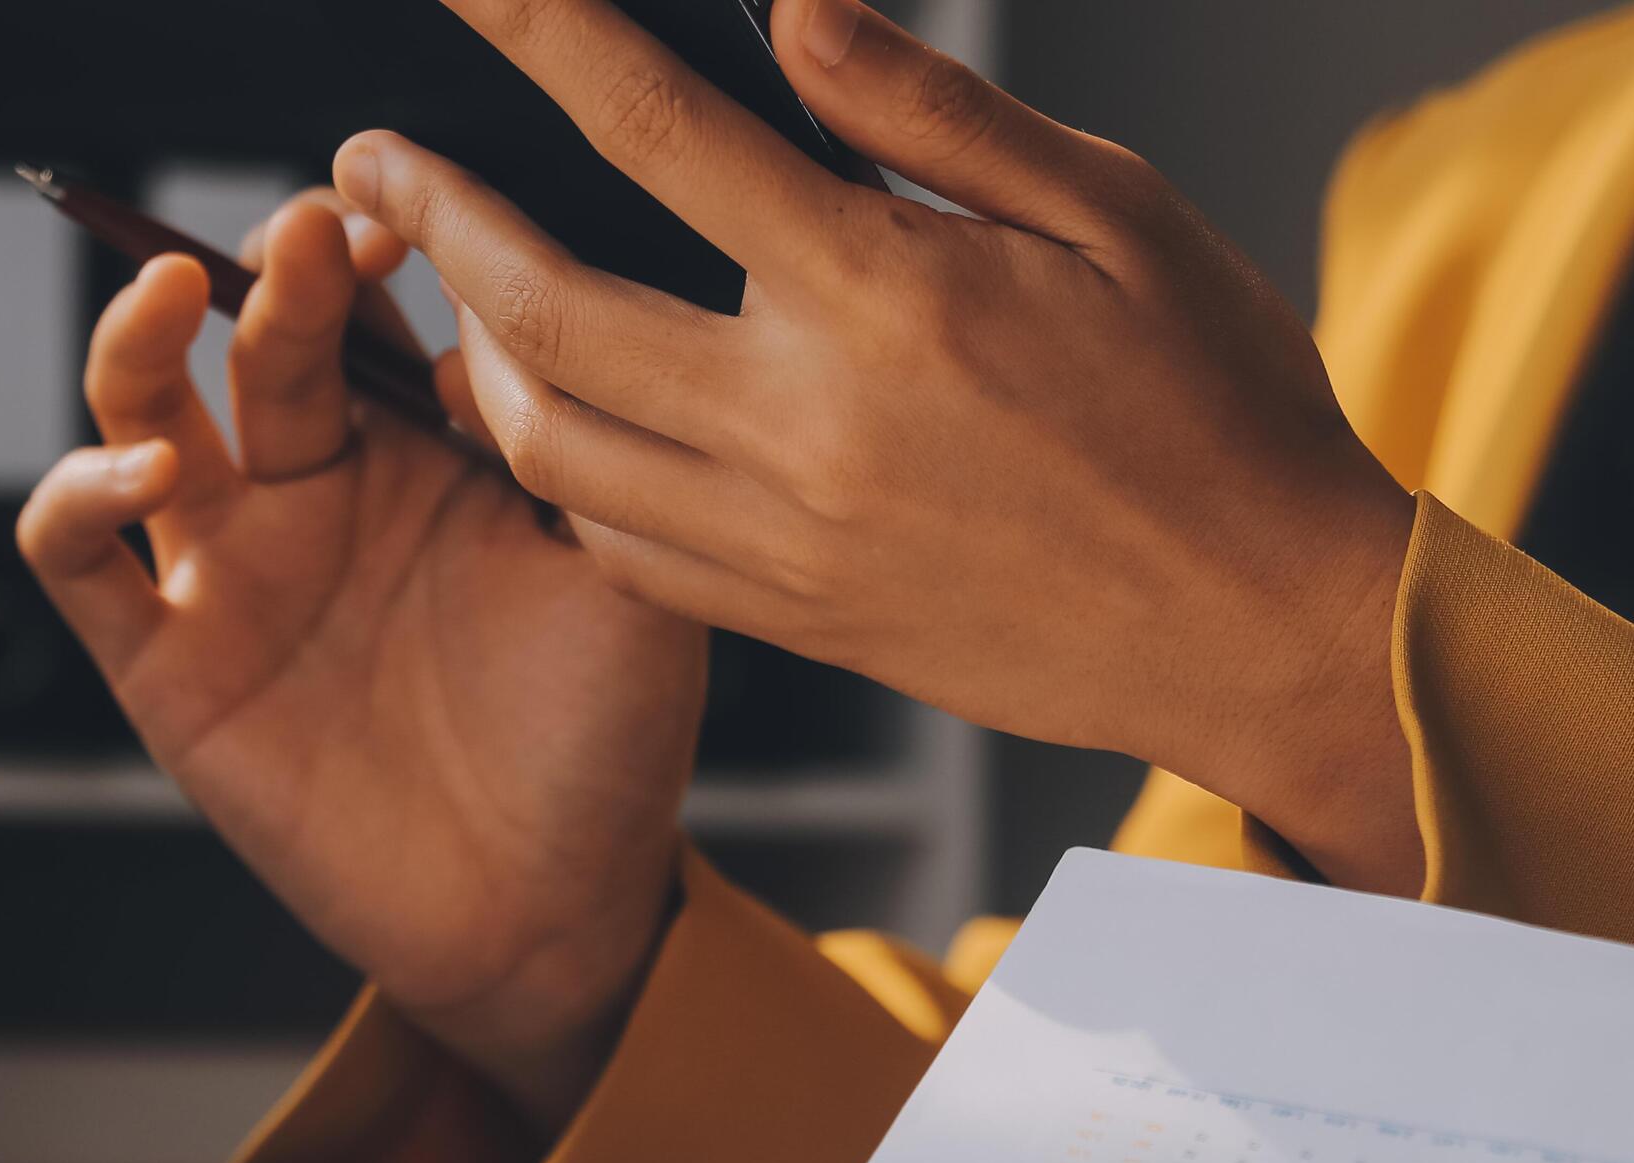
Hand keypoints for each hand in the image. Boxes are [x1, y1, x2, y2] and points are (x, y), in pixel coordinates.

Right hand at [16, 195, 708, 1131]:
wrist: (553, 915)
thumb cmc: (604, 743)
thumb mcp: (621, 574)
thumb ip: (573, 452)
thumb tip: (493, 325)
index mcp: (422, 457)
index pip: (366, 313)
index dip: (368, 251)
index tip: (403, 219)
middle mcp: (317, 494)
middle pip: (256, 341)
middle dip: (275, 273)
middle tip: (314, 236)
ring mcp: (235, 574)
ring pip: (137, 407)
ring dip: (140, 336)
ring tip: (183, 293)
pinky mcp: (168, 666)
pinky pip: (77, 558)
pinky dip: (76, 492)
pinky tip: (143, 466)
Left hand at [335, 0, 1422, 893]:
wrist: (1261, 630)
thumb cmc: (1216, 409)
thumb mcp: (1113, 215)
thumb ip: (934, 113)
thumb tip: (792, 14)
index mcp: (885, 296)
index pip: (657, 129)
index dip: (538, 32)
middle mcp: (806, 425)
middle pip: (547, 303)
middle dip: (435, 213)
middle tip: (372, 162)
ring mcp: (786, 540)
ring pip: (551, 447)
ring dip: (474, 356)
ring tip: (453, 294)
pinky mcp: (794, 620)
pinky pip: (618, 550)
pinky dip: (557, 477)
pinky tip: (556, 424)